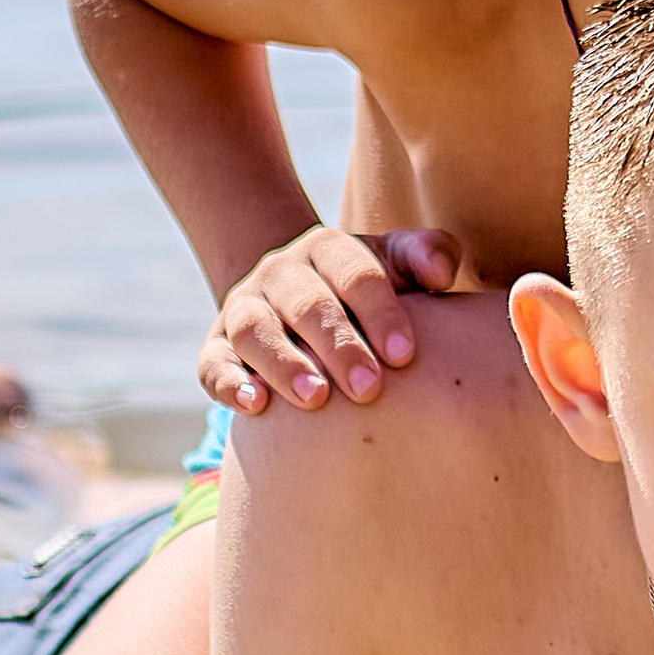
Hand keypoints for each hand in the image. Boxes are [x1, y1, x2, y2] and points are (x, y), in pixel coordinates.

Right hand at [202, 227, 459, 413]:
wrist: (296, 296)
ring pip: (253, 329)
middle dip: (338, 346)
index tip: (404, 356)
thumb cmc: (365, 290)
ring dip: (283, 363)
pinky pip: (212, 362)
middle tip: (368, 389)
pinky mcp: (216, 344)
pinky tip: (254, 406)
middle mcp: (280, 272)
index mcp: (328, 248)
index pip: (355, 273)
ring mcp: (243, 306)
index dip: (380, 313)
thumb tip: (442, 274)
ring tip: (314, 398)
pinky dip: (229, 382)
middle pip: (306, 303)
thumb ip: (427, 255)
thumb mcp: (395, 263)